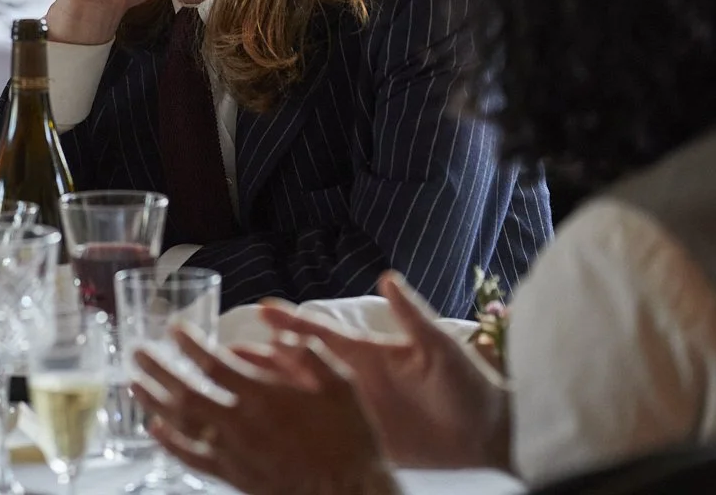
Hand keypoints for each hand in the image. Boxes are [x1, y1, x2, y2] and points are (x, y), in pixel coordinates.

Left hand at [133, 327, 399, 494]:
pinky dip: (170, 444)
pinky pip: (193, 459)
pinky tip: (154, 429)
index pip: (214, 364)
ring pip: (182, 424)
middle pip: (187, 392)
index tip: (173, 328)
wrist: (351, 494)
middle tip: (136, 350)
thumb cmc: (349, 440)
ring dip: (154, 401)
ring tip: (132, 382)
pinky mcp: (234, 477)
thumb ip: (310, 354)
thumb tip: (283, 333)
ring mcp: (234, 452)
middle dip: (158, 368)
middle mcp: (241, 423)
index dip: (189, 344)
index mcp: (265, 397)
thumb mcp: (342, 386)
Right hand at [255, 272, 511, 469]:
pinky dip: (291, 429)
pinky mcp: (362, 438)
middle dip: (264, 357)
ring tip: (233, 386)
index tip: (263, 308)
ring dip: (269, 390)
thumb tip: (388, 277)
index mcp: (368, 353)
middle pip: (299, 364)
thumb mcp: (440, 346)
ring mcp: (354, 410)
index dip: (292, 321)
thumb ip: (411, 314)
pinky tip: (266, 427)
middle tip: (226, 351)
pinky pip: (320, 433)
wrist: (490, 436)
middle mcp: (353, 378)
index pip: (320, 332)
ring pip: (300, 398)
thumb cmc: (470, 385)